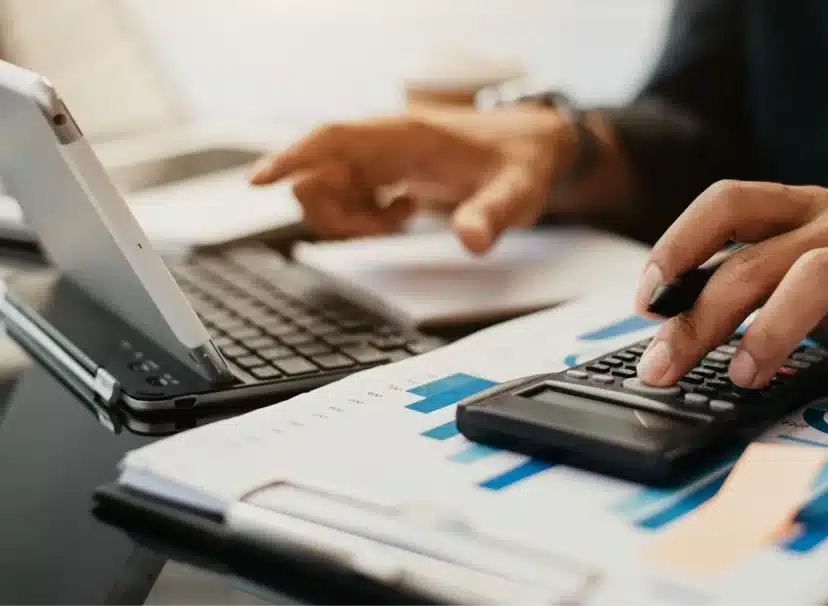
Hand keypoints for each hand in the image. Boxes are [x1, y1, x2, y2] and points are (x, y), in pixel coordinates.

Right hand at [249, 105, 576, 253]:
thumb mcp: (517, 192)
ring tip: (400, 222)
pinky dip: (365, 216)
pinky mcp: (385, 169)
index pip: (334, 139)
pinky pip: (350, 196)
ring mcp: (382, 155)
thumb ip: (494, 215)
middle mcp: (385, 141)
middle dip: (336, 213)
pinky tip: (403, 215)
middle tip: (385, 231)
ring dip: (351, 218)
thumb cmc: (522, 161)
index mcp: (406, 136)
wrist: (533, 145)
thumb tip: (472, 241)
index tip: (259, 181)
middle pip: (321, 172)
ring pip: (331, 189)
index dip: (292, 157)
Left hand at [634, 180, 827, 388]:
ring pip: (817, 279)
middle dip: (700, 319)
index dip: (677, 244)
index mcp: (797, 210)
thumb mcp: (793, 278)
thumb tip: (664, 332)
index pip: (727, 202)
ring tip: (745, 376)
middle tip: (666, 366)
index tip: (647, 298)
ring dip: (770, 332)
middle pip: (754, 262)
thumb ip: (739, 288)